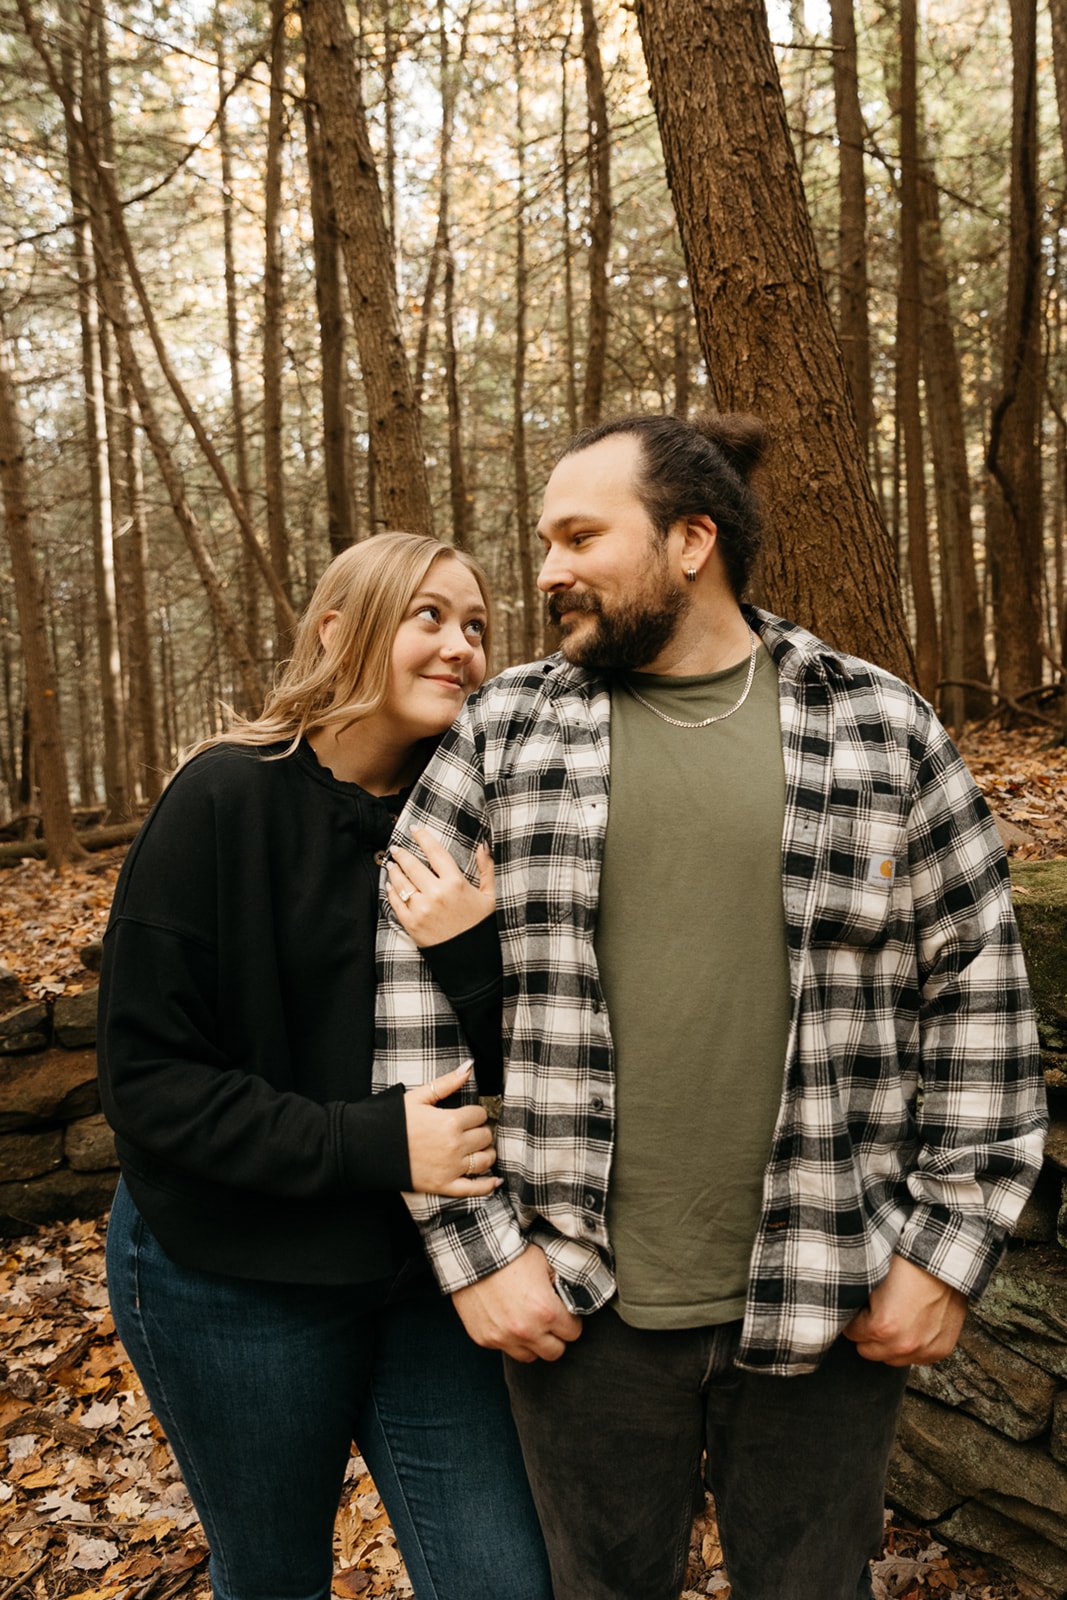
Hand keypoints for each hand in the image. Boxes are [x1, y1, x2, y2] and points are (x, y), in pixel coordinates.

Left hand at [386, 828, 494, 947]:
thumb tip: (483, 845)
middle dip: (402, 853)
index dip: (423, 837)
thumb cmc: (481, 925)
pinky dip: (391, 891)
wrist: (470, 959)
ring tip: (391, 864)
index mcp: (456, 883)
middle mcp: (436, 894)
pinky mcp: (411, 924)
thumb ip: (486, 869)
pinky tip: (390, 885)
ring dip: (394, 870)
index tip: (414, 828)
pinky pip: (396, 902)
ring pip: (401, 882)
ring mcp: (422, 909)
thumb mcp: (490, 896)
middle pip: (413, 865)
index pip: (435, 852)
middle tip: (396, 847)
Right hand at [404, 1063, 499, 1197]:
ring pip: (485, 1160)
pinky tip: (494, 1182)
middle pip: (485, 1136)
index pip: (479, 1114)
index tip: (466, 1115)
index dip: (474, 1114)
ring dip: (485, 1154)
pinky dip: (487, 1186)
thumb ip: (447, 1083)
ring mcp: (450, 1168)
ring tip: (477, 1150)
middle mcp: (454, 1145)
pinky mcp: (443, 1186)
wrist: (367, 1148)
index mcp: (449, 1121)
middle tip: (469, 1131)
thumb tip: (470, 1066)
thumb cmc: (392, 1120)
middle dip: (480, 1132)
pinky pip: (473, 1189)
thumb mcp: (418, 1096)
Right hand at [452, 1246, 582, 1362]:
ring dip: (532, 1342)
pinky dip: (509, 1338)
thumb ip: (562, 1287)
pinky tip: (506, 1318)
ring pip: (530, 1356)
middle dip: (555, 1336)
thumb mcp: (546, 1264)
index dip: (570, 1321)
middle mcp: (526, 1331)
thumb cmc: (512, 1254)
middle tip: (548, 1320)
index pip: (573, 1333)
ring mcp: (503, 1338)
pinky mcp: (484, 1339)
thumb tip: (573, 1299)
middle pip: (555, 1352)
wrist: (474, 1253)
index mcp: (546, 1312)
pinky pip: (505, 1348)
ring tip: (527, 1322)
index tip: (563, 1313)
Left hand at [842, 1254, 966, 1365]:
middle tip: (875, 1314)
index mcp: (882, 1327)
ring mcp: (924, 1350)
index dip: (854, 1318)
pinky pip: (915, 1359)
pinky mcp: (940, 1350)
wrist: (945, 1262)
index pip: (851, 1333)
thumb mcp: (873, 1279)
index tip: (859, 1309)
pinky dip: (911, 1346)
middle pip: (868, 1351)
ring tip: (895, 1319)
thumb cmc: (909, 1264)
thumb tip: (845, 1308)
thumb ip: (856, 1300)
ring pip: (891, 1359)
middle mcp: (903, 1345)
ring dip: (889, 1344)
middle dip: (867, 1334)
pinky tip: (912, 1326)